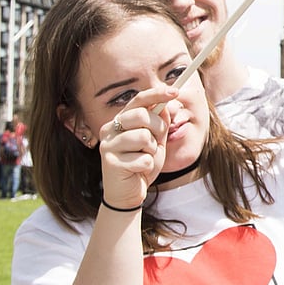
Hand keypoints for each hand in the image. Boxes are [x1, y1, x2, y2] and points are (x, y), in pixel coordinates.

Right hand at [98, 87, 174, 208]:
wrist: (129, 193)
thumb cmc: (142, 163)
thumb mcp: (156, 141)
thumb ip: (160, 123)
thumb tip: (166, 104)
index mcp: (120, 121)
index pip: (138, 100)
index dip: (157, 94)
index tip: (175, 91)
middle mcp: (109, 129)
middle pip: (141, 115)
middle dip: (158, 127)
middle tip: (156, 141)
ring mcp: (107, 145)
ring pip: (143, 137)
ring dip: (152, 151)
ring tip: (144, 158)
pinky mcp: (110, 162)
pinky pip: (143, 159)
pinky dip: (148, 166)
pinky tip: (138, 171)